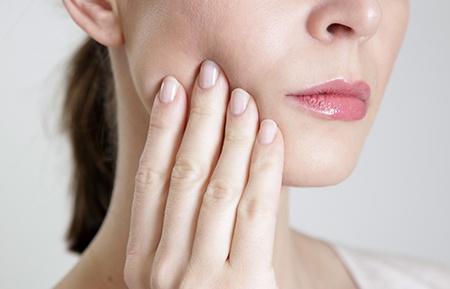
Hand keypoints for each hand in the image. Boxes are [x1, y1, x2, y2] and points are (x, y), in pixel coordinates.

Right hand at [124, 60, 283, 288]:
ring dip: (232, 135)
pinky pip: (255, 212)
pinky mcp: (245, 285)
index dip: (162, 130)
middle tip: (211, 75)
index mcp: (144, 258)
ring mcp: (203, 277)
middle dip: (199, 118)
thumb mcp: (174, 269)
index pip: (152, 179)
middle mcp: (166, 265)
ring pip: (219, 187)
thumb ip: (175, 224)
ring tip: (242, 96)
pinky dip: (263, 168)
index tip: (172, 88)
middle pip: (184, 174)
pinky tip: (269, 135)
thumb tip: (193, 155)